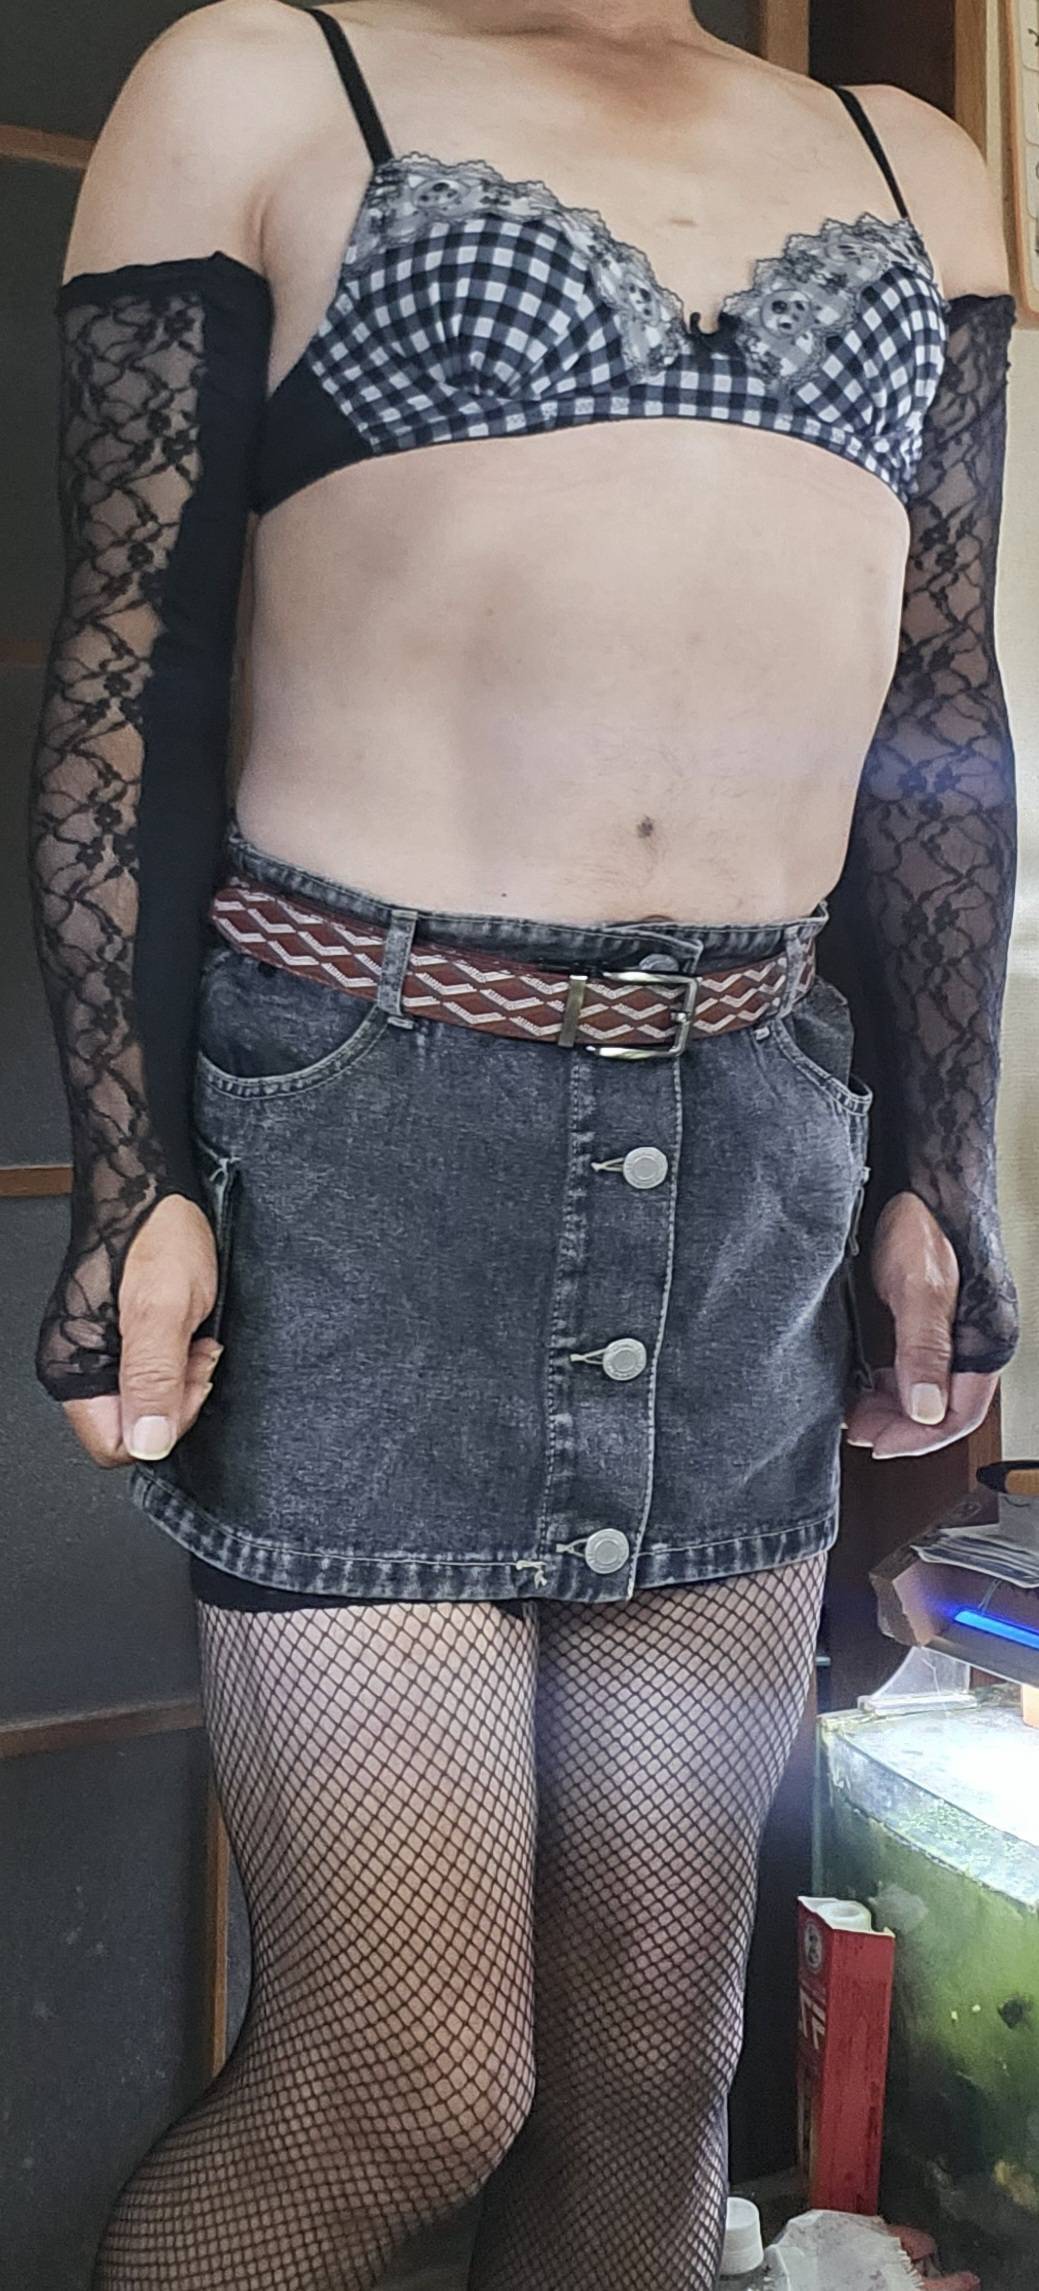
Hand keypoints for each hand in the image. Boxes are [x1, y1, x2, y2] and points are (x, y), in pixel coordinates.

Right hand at [61, 1194, 223, 1468]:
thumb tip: (148, 1443)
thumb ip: (155, 1378)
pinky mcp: (113, 1340)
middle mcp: (74, 1364)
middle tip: (194, 1352)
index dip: (162, 1424)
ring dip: (180, 1379)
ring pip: (146, 1405)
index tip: (187, 1378)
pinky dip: (176, 1363)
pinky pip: (150, 1379)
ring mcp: (92, 1352)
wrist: (151, 1187)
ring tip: (192, 1335)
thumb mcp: (166, 1307)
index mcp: (72, 1366)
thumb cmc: (156, 1233)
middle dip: (176, 1399)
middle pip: (133, 1428)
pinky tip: (187, 1333)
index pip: (115, 1446)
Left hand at [842, 1190, 997, 1457]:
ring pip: (927, 1390)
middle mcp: (977, 1340)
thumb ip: (923, 1351)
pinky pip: (917, 1367)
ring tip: (853, 1409)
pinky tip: (863, 1381)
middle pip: (942, 1409)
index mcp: (988, 1340)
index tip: (875, 1444)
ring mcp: (956, 1329)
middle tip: (854, 1428)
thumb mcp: (920, 1288)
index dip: (915, 1438)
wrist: (920, 1172)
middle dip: (898, 1426)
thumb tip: (927, 1411)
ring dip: (891, 1407)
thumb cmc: (927, 1218)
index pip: (958, 1417)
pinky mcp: (933, 1317)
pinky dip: (889, 1383)